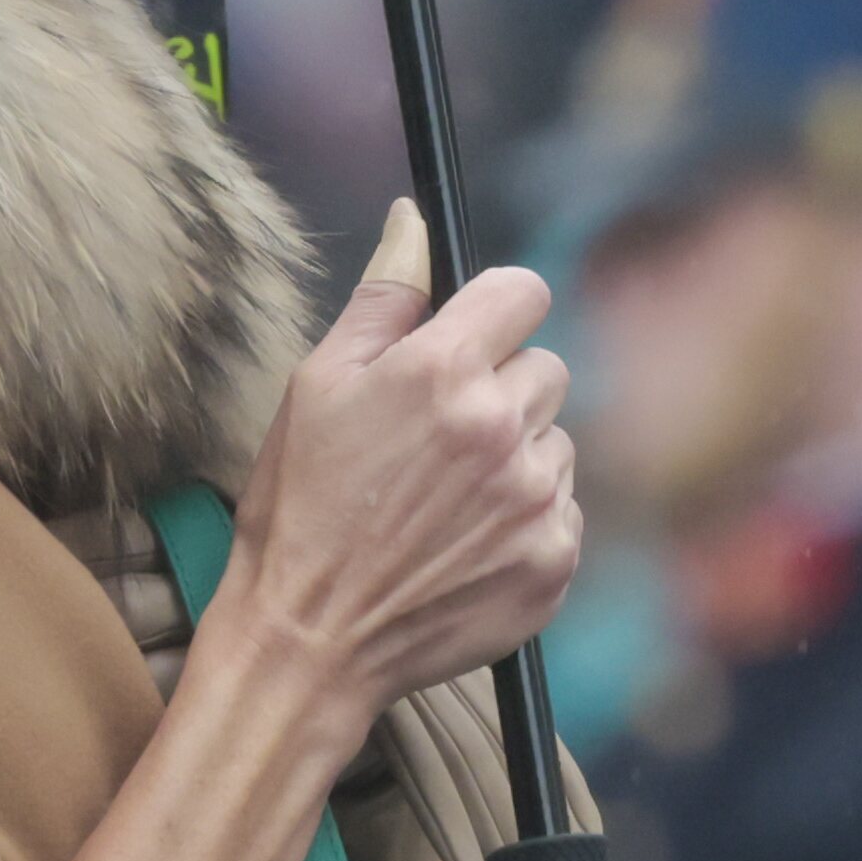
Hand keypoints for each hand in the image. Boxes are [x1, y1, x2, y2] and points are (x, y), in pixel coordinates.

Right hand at [199, 198, 580, 730]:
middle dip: (497, 388)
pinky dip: (523, 520)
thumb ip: (383, 298)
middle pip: (544, 367)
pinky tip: (464, 543)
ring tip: (444, 499)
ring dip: (514, 456)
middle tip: (433, 439)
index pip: (524, 292)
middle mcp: (502, 428)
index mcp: (442, 372)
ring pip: (554, 440)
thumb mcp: (318, 385)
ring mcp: (536, 500)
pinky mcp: (555, 561)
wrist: (310, 639)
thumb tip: (412, 221)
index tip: (467, 340)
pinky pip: (562, 509)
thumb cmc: (300, 507)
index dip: (492, 311)